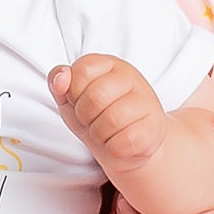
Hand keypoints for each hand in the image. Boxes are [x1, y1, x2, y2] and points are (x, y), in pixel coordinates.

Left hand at [50, 55, 169, 171]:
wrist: (128, 147)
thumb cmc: (97, 118)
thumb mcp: (71, 98)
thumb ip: (58, 82)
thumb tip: (61, 77)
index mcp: (109, 65)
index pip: (81, 72)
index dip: (73, 94)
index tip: (81, 102)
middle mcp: (131, 77)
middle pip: (95, 97)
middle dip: (85, 117)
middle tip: (93, 121)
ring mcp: (147, 101)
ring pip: (110, 121)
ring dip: (99, 135)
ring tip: (106, 133)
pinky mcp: (155, 128)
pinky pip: (124, 142)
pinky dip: (114, 148)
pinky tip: (120, 143)